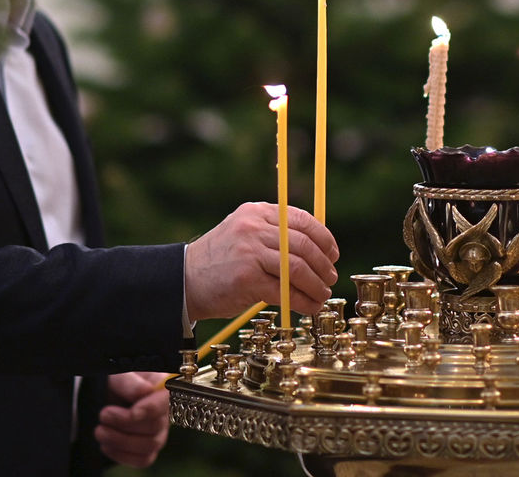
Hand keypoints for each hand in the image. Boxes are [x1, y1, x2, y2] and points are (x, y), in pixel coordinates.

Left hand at [93, 372, 169, 467]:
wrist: (106, 396)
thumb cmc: (116, 382)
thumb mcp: (118, 375)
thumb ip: (129, 382)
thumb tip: (145, 391)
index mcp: (162, 387)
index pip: (168, 400)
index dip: (152, 409)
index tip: (132, 412)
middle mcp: (166, 412)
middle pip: (156, 426)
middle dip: (125, 424)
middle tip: (103, 415)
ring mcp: (159, 432)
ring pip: (149, 445)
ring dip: (120, 441)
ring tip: (100, 431)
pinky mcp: (148, 449)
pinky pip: (143, 460)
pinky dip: (122, 455)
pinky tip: (107, 445)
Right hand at [184, 202, 339, 319]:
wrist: (185, 280)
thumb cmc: (221, 260)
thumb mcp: (245, 233)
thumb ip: (275, 234)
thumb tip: (317, 248)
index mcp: (257, 212)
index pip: (302, 219)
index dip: (324, 238)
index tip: (333, 254)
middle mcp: (254, 228)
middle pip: (304, 244)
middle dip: (323, 264)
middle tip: (330, 277)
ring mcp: (250, 252)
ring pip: (298, 267)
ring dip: (316, 284)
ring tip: (322, 294)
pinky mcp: (247, 278)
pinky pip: (285, 290)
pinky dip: (303, 301)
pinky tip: (309, 307)